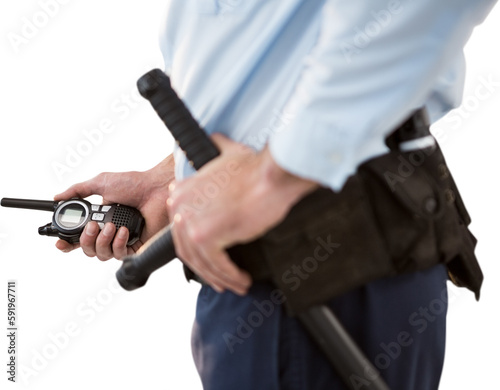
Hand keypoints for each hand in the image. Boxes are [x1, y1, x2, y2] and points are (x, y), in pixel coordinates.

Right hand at [54, 155, 174, 259]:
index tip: (60, 242)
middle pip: (88, 250)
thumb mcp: (101, 183)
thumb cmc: (134, 184)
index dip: (67, 243)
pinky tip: (124, 231)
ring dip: (102, 241)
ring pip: (101, 255)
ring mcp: (123, 240)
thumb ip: (79, 190)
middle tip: (93, 226)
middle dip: (86, 240)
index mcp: (100, 219)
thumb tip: (58, 197)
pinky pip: (120, 256)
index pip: (79, 237)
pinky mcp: (136, 247)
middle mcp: (110, 232)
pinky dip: (118, 243)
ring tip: (111, 225)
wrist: (157, 188)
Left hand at [167, 134, 317, 294]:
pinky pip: (216, 266)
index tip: (212, 260)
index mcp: (182, 190)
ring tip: (236, 285)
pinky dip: (230, 277)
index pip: (182, 230)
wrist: (271, 175)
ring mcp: (190, 222)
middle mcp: (180, 206)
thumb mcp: (228, 154)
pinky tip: (242, 281)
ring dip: (221, 278)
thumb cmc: (256, 169)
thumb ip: (217, 149)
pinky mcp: (205, 236)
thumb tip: (217, 139)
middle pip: (188, 250)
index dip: (197, 249)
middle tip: (223, 279)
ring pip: (201, 262)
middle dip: (207, 269)